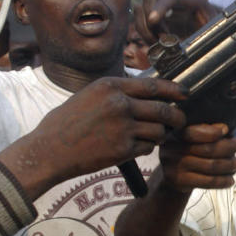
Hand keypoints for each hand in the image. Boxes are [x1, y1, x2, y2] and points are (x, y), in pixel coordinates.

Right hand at [0, 77, 186, 198]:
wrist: (50, 150)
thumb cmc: (67, 123)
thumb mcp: (90, 95)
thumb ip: (117, 92)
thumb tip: (146, 91)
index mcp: (110, 86)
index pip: (153, 85)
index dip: (174, 90)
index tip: (185, 94)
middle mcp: (119, 104)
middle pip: (163, 109)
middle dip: (177, 117)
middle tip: (180, 121)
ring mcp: (122, 127)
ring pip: (159, 130)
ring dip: (160, 135)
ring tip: (153, 136)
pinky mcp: (123, 149)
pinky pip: (148, 147)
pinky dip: (147, 148)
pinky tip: (137, 147)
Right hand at [138, 0, 217, 43]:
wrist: (218, 29)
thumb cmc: (219, 30)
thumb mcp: (214, 31)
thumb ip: (201, 36)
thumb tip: (180, 46)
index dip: (159, 7)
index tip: (152, 21)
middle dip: (149, 17)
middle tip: (160, 38)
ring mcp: (165, 6)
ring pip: (141, 8)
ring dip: (144, 28)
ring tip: (158, 43)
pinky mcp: (159, 17)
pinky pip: (142, 21)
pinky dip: (144, 33)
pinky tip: (155, 44)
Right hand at [158, 123, 235, 192]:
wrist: (173, 175)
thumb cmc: (189, 150)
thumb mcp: (193, 137)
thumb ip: (207, 130)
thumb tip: (224, 128)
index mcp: (176, 134)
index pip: (195, 132)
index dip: (213, 132)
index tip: (227, 130)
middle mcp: (173, 149)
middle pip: (208, 149)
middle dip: (228, 147)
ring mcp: (175, 166)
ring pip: (211, 166)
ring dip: (230, 165)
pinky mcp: (180, 181)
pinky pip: (208, 182)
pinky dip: (223, 181)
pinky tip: (231, 179)